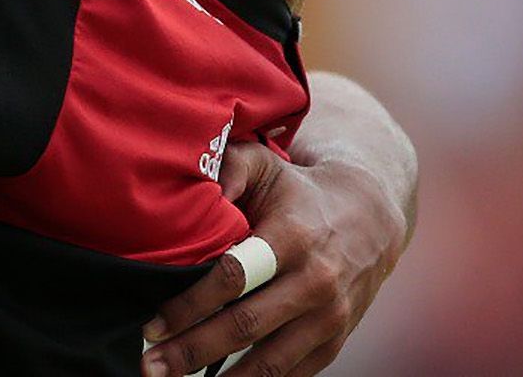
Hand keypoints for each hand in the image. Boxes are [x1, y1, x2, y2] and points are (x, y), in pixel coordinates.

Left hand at [139, 142, 407, 376]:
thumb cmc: (299, 192)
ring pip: (270, 360)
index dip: (190, 305)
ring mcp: (330, 316)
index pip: (234, 278)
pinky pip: (293, 372)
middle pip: (245, 326)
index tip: (153, 324)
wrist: (371, 217)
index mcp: (293, 238)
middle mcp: (316, 281)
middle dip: (193, 350)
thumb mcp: (265, 167)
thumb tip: (196, 192)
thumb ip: (228, 169)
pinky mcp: (336, 340)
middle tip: (150, 365)